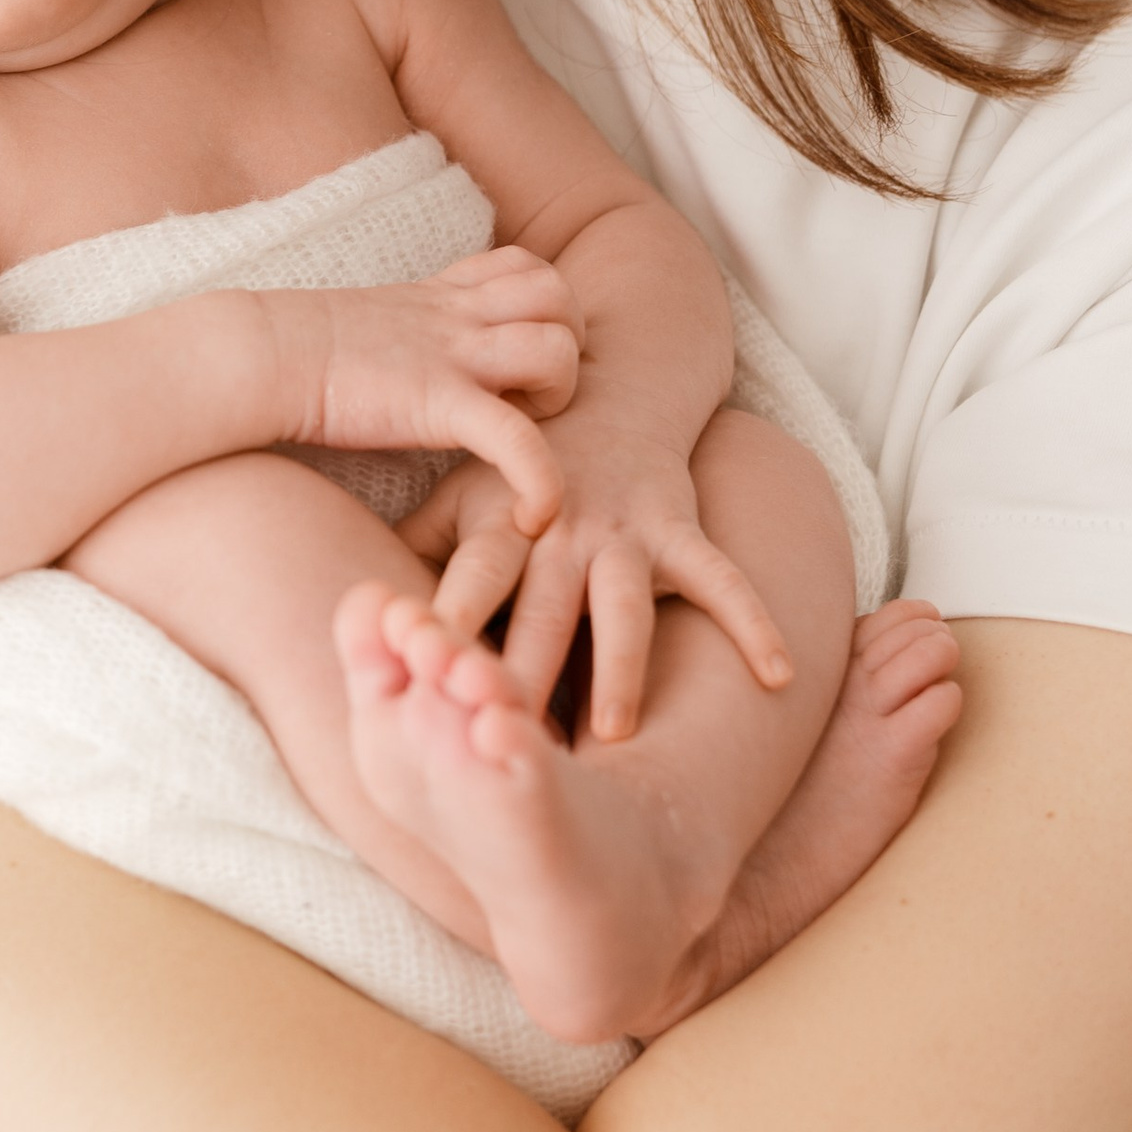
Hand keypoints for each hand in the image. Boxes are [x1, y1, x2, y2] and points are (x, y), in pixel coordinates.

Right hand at [259, 248, 579, 534]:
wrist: (255, 357)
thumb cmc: (294, 355)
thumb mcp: (369, 327)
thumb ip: (406, 334)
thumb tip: (404, 362)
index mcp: (441, 298)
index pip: (528, 268)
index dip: (542, 310)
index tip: (515, 357)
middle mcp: (456, 317)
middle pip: (559, 294)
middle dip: (567, 342)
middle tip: (531, 391)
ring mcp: (451, 356)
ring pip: (556, 349)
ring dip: (560, 394)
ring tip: (526, 428)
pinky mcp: (437, 403)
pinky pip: (516, 437)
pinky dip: (539, 478)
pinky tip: (533, 514)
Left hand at [398, 416, 791, 741]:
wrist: (610, 390)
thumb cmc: (520, 465)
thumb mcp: (461, 496)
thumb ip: (418, 551)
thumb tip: (354, 616)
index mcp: (501, 529)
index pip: (468, 584)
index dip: (446, 629)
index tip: (424, 681)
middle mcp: (560, 534)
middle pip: (540, 615)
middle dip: (523, 674)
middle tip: (504, 741)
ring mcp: (624, 532)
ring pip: (623, 610)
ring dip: (618, 670)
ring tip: (615, 734)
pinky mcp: (679, 530)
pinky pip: (722, 581)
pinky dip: (751, 623)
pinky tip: (777, 676)